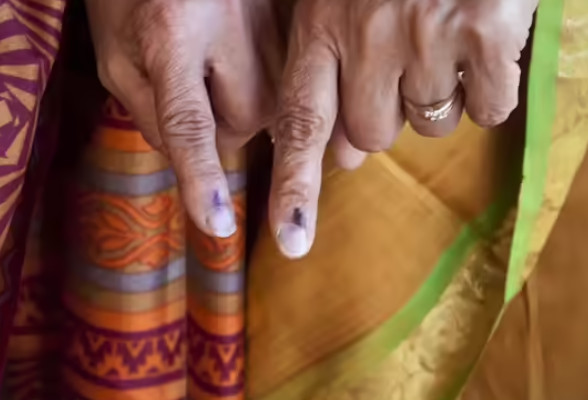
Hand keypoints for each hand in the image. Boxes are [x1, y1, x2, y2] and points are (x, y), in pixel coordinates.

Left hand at [85, 0, 283, 236]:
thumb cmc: (126, 1)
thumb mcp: (115, 60)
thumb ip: (151, 117)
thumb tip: (197, 164)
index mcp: (168, 33)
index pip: (187, 123)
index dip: (200, 177)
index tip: (216, 226)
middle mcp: (229, 23)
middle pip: (241, 123)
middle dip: (218, 128)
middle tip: (194, 90)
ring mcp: (269, 17)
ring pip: (273, 106)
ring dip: (243, 107)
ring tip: (218, 66)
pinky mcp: (292, 16)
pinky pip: (290, 82)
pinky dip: (265, 87)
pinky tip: (243, 58)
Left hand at [270, 0, 536, 257]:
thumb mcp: (339, 3)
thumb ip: (330, 76)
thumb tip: (340, 158)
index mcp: (322, 25)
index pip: (301, 123)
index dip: (295, 187)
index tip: (290, 240)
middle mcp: (369, 34)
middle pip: (369, 136)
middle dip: (383, 119)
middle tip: (398, 70)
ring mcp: (429, 33)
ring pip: (428, 123)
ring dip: (436, 100)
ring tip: (439, 44)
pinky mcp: (488, 29)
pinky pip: (487, 107)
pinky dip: (487, 91)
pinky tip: (481, 48)